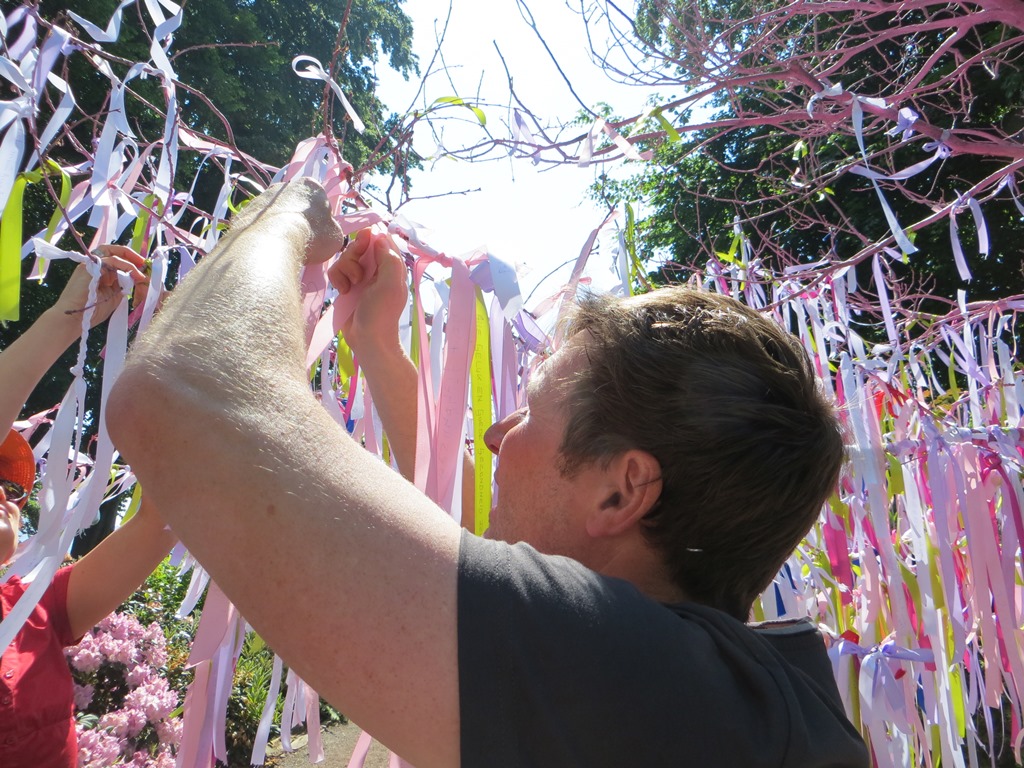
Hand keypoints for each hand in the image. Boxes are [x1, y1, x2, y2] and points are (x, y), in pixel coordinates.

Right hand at [50, 245, 148, 327]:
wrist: (75, 320)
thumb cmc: (92, 311)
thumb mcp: (114, 296)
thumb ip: (122, 285)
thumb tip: (135, 277)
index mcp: (99, 272)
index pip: (115, 259)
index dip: (130, 261)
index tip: (144, 269)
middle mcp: (93, 265)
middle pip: (112, 250)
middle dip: (130, 255)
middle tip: (144, 263)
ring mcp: (90, 264)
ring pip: (113, 254)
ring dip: (130, 263)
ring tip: (141, 274)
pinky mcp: (88, 267)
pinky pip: (110, 260)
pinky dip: (124, 266)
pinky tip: (132, 275)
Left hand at [230, 179, 343, 264]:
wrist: (271, 242)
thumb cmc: (311, 236)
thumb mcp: (335, 236)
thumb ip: (331, 228)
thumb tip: (324, 230)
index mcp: (310, 186)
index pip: (318, 199)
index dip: (319, 218)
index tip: (317, 234)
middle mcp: (284, 185)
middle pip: (294, 203)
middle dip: (296, 219)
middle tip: (299, 240)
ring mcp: (262, 196)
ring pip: (274, 213)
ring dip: (278, 226)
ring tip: (281, 246)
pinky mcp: (245, 211)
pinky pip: (257, 223)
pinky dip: (262, 233)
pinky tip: (266, 247)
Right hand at [328, 229, 408, 357]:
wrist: (367, 339)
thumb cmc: (382, 313)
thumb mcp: (390, 284)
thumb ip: (388, 258)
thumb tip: (378, 236)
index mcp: (391, 265)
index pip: (380, 239)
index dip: (369, 238)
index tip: (363, 246)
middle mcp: (376, 268)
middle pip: (359, 245)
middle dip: (353, 256)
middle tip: (358, 274)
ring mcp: (360, 276)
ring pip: (345, 257)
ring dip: (345, 270)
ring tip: (352, 286)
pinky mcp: (346, 285)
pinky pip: (336, 271)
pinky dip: (338, 280)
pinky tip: (344, 292)